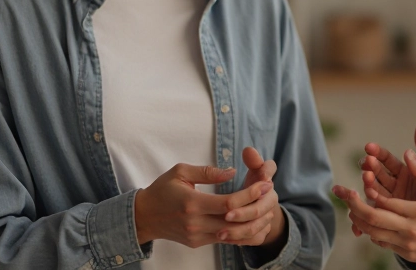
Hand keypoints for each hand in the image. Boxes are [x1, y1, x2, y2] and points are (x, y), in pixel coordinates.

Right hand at [134, 163, 275, 247]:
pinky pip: (225, 240)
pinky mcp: (198, 243)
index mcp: (192, 204)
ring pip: (232, 235)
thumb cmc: (162, 190)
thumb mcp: (180, 172)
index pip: (228, 203)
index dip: (250, 194)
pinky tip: (253, 223)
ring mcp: (197, 236)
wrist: (143, 217)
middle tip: (272, 195)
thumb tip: (232, 172)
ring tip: (267, 209)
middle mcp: (195, 223)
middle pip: (234, 221)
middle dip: (256, 208)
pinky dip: (240, 233)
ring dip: (252, 223)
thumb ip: (207, 172)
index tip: (265, 184)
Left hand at [230, 147, 285, 246]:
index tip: (240, 193)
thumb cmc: (257, 179)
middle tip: (225, 216)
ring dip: (239, 231)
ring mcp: (269, 216)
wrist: (266, 199)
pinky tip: (226, 239)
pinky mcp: (264, 230)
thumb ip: (253, 160)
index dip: (254, 186)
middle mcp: (271, 198)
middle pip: (259, 209)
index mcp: (267, 179)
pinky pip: (255, 238)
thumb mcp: (255, 166)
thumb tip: (248, 150)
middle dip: (243, 213)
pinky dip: (242, 240)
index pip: (266, 178)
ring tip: (219, 234)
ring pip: (256, 227)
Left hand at [335, 149, 415, 267]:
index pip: (386, 201)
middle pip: (374, 219)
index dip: (370, 192)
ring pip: (375, 233)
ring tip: (351, 211)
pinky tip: (369, 225)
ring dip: (360, 222)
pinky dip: (373, 234)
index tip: (358, 182)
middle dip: (355, 206)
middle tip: (345, 195)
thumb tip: (408, 151)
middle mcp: (410, 229)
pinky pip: (384, 244)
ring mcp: (407, 244)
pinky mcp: (407, 253)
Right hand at [360, 122, 415, 203]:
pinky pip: (375, 210)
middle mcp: (392, 184)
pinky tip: (368, 198)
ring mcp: (388, 200)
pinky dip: (368, 208)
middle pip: (377, 173)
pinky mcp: (386, 214)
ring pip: (374, 190)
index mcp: (402, 171)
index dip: (377, 153)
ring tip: (367, 179)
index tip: (370, 147)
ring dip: (368, 184)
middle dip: (371, 167)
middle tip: (367, 163)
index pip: (386, 159)